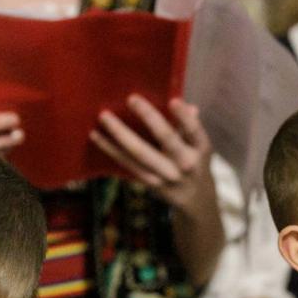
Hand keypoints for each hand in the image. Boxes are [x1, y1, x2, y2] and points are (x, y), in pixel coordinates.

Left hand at [91, 95, 216, 220]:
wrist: (196, 199)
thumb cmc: (194, 161)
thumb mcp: (199, 145)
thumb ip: (188, 126)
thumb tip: (184, 106)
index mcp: (200, 149)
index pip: (194, 131)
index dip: (184, 117)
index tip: (173, 101)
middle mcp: (186, 164)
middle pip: (166, 139)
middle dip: (149, 118)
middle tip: (132, 98)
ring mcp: (167, 176)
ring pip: (140, 154)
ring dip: (120, 134)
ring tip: (104, 117)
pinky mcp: (150, 183)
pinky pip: (128, 165)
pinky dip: (111, 150)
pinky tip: (97, 136)